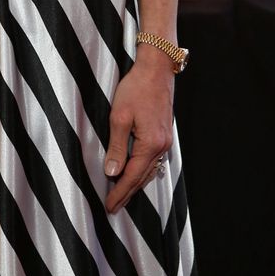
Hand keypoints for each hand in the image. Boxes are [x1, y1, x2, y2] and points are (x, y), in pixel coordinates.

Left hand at [103, 51, 174, 212]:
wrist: (156, 69)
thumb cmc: (136, 88)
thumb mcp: (119, 116)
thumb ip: (117, 146)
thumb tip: (112, 171)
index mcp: (150, 144)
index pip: (131, 176)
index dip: (119, 192)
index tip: (109, 205)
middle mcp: (161, 146)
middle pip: (142, 177)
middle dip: (127, 193)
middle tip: (113, 206)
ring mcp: (165, 141)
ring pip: (149, 170)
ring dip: (135, 183)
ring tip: (122, 194)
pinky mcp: (164, 133)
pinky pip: (153, 159)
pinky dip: (142, 170)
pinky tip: (136, 172)